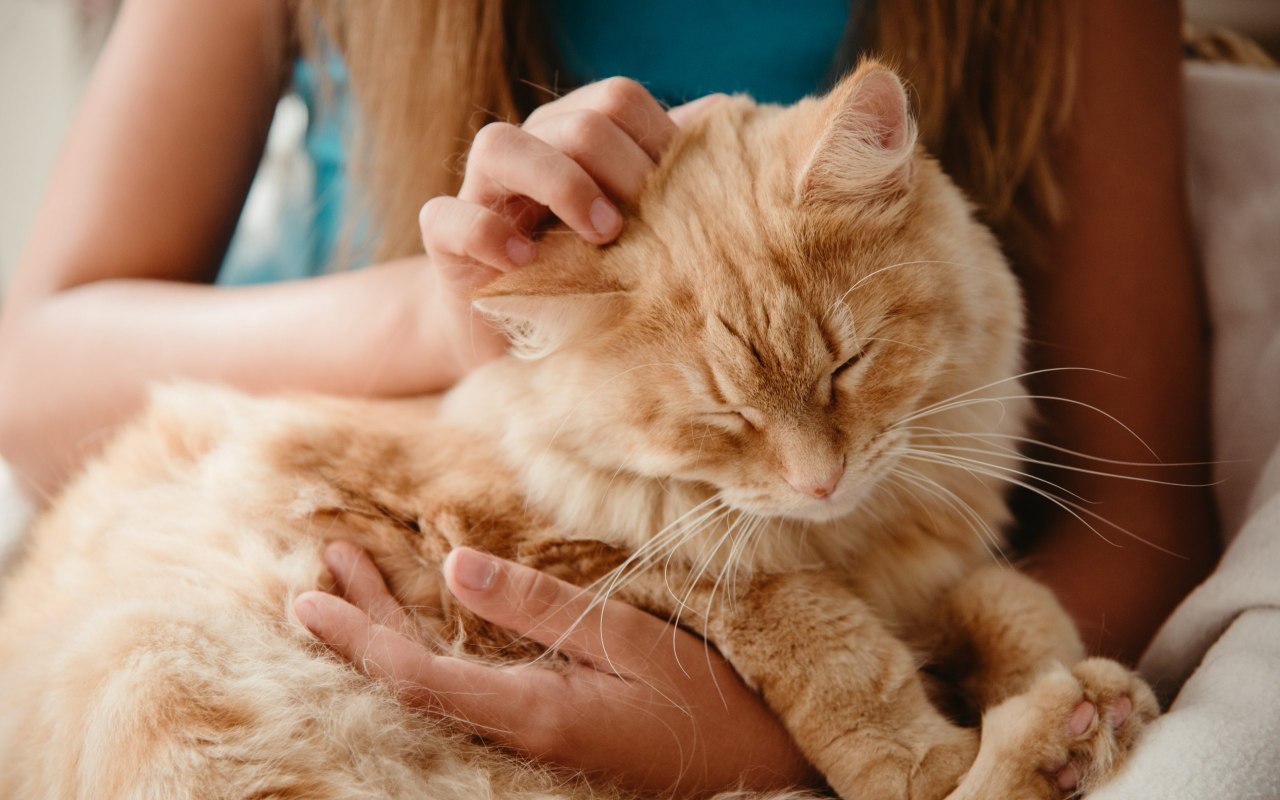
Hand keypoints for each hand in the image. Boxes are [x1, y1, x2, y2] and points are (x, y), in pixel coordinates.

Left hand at [294, 542, 814, 796]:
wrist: (757, 765)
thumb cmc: (707, 698)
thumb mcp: (629, 640)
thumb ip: (540, 606)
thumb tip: (454, 565)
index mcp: (533, 711)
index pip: (419, 675)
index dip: (360, 637)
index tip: (311, 597)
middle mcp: (519, 733)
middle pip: (414, 683)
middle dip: (362, 628)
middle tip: (318, 575)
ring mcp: (532, 740)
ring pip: (436, 689)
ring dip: (390, 636)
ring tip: (352, 587)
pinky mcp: (547, 733)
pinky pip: (465, 693)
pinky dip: (427, 654)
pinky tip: (419, 629)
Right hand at [420, 79, 723, 376]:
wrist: (519, 341)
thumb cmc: (590, 279)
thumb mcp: (637, 232)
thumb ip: (668, 176)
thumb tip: (725, 120)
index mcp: (575, 138)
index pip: (617, 100)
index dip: (654, 140)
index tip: (680, 200)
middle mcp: (528, 151)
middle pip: (572, 121)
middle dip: (618, 168)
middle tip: (642, 224)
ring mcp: (480, 192)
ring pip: (500, 145)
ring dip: (560, 183)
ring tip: (601, 234)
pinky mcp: (445, 243)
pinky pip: (449, 217)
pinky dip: (489, 234)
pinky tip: (527, 261)